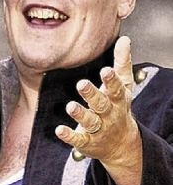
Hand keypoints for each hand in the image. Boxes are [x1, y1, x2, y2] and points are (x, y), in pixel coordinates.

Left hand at [55, 36, 142, 184]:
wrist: (121, 144)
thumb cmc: (118, 108)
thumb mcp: (124, 86)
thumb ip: (122, 63)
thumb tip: (125, 39)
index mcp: (118, 100)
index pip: (116, 89)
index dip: (111, 80)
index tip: (105, 70)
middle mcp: (109, 114)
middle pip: (101, 104)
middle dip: (92, 94)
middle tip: (81, 84)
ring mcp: (99, 129)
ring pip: (90, 122)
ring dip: (80, 114)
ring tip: (70, 106)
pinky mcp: (87, 142)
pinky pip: (78, 139)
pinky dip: (69, 135)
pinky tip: (59, 130)